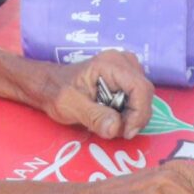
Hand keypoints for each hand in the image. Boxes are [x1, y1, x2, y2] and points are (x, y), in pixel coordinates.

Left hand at [32, 49, 152, 140]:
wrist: (49, 85)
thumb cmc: (57, 92)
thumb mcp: (71, 106)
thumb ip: (94, 116)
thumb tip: (116, 128)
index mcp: (110, 64)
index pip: (140, 88)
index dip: (139, 113)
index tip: (126, 132)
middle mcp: (122, 61)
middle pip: (145, 93)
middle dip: (135, 116)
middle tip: (119, 131)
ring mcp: (126, 68)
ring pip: (143, 96)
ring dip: (133, 115)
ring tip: (112, 123)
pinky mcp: (125, 78)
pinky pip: (137, 97)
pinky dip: (129, 111)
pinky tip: (113, 116)